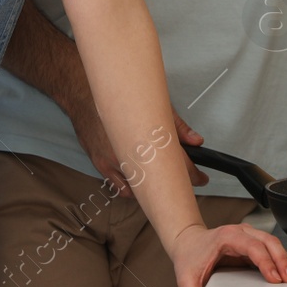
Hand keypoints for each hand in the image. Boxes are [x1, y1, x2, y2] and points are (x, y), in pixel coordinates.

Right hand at [69, 102, 207, 197]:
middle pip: (162, 180)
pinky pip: (121, 189)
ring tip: (158, 182)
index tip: (201, 179)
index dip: (194, 175)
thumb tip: (198, 141)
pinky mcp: (102, 166)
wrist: (84, 96)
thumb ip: (178, 127)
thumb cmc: (121, 100)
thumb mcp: (155, 107)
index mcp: (149, 138)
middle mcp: (133, 153)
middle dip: (175, 183)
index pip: (179, 164)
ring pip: (141, 190)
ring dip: (151, 189)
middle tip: (183, 182)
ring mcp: (116, 162)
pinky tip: (138, 183)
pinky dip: (132, 189)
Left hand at [169, 222, 286, 286]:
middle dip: (282, 260)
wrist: (188, 242)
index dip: (266, 261)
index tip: (275, 278)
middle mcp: (240, 233)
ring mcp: (248, 236)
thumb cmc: (190, 255)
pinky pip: (272, 249)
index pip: (252, 246)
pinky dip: (282, 260)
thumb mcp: (186, 278)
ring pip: (273, 243)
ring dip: (286, 260)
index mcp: (226, 237)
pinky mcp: (253, 244)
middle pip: (268, 241)